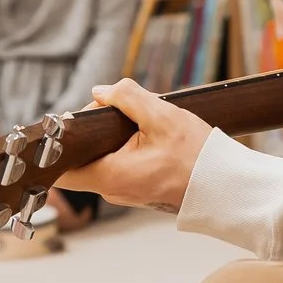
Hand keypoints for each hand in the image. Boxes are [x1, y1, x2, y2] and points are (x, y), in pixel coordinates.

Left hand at [57, 79, 211, 214]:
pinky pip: (116, 164)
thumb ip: (127, 97)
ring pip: (100, 158)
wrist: (224, 186)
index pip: (61, 169)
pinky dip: (122, 146)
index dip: (58, 144)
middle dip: (92, 129)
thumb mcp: (162, 116)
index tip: (69, 121)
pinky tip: (144, 133)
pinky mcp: (136, 188)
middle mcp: (112, 189)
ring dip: (110, 136)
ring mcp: (124, 191)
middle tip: (114, 108)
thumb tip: (100, 91)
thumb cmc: (197, 157)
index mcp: (110, 175)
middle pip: (81, 157)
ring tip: (134, 119)